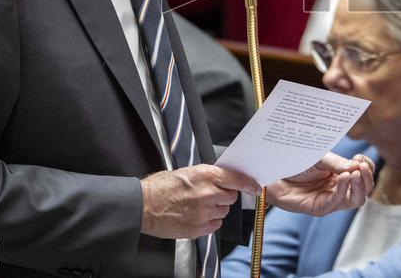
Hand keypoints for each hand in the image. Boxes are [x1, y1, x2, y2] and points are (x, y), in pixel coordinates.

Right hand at [140, 165, 258, 238]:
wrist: (143, 206)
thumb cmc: (161, 187)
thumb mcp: (187, 172)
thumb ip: (208, 176)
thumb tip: (223, 179)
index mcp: (206, 175)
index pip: (237, 179)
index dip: (249, 184)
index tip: (256, 187)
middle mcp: (208, 193)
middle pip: (231, 197)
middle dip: (224, 196)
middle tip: (210, 195)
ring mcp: (204, 212)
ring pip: (223, 212)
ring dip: (216, 209)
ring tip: (198, 206)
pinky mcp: (198, 228)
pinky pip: (215, 225)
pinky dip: (209, 221)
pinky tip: (195, 216)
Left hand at [266, 153, 374, 216]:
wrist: (274, 171)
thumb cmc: (296, 163)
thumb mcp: (320, 158)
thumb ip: (338, 163)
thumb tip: (357, 167)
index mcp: (341, 175)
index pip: (363, 175)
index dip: (367, 167)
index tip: (360, 158)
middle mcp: (338, 189)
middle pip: (364, 190)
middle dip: (367, 179)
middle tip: (362, 167)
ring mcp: (330, 200)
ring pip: (355, 200)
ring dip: (359, 186)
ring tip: (355, 173)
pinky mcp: (319, 208)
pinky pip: (336, 203)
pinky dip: (343, 190)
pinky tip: (344, 178)